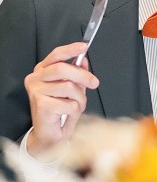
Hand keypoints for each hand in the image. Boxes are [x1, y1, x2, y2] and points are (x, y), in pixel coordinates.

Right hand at [23, 42, 98, 157]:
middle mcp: (35, 79)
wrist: (50, 134)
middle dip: (83, 76)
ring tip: (76, 106)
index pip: (56, 55)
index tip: (84, 46)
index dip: (71, 50)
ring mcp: (36, 92)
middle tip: (94, 83)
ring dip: (80, 99)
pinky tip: (67, 114)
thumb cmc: (60, 110)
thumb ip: (76, 74)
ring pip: (69, 87)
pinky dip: (75, 110)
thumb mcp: (72, 89)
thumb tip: (83, 60)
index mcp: (42, 72)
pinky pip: (70, 103)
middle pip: (63, 69)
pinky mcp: (41, 105)